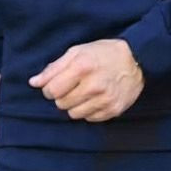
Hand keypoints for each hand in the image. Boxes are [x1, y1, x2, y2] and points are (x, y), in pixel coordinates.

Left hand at [29, 39, 143, 121]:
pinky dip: (89, 111)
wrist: (137, 61)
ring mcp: (105, 100)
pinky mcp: (113, 110)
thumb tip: (34, 83)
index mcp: (82, 67)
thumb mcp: (77, 52)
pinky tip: (95, 99)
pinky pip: (89, 119)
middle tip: (73, 87)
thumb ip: (53, 68)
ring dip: (75, 105)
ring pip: (74, 114)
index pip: (51, 91)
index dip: (50, 88)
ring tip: (84, 93)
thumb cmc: (103, 54)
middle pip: (61, 104)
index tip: (58, 84)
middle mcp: (94, 85)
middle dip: (63, 97)